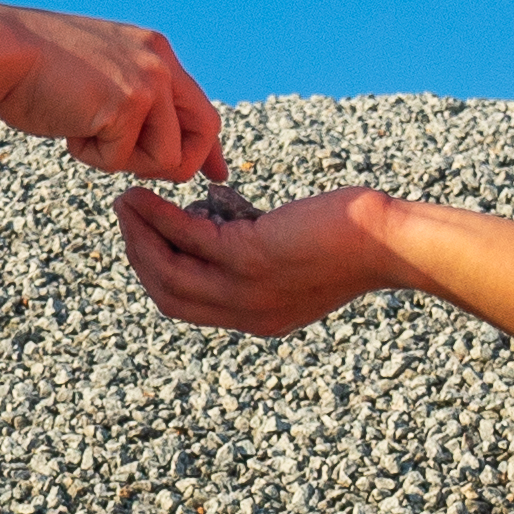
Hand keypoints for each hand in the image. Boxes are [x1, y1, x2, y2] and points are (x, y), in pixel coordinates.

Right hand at [0, 7, 224, 184]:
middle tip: (135, 165)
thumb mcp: (98, 76)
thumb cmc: (32, 71)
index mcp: (154, 51)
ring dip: (121, 159)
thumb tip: (153, 146)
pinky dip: (90, 156)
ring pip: (165, 158)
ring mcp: (148, 81)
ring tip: (84, 129)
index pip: (200, 106)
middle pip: (204, 132)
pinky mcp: (128, 103)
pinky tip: (67, 125)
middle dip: (177, 165)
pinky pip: (121, 161)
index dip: (209, 147)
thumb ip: (131, 100)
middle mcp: (160, 62)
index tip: (215, 174)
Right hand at [114, 182, 412, 338]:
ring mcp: (247, 290)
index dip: (156, 274)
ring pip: (169, 270)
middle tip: (125, 218)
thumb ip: (259, 252)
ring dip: (139, 235)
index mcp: (257, 318)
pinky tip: (145, 196)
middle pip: (169, 294)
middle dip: (138, 256)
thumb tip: (225, 219)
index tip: (142, 240)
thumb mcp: (297, 256)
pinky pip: (189, 238)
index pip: (188, 305)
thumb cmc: (353, 240)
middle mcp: (247, 313)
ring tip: (125, 201)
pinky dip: (159, 216)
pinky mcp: (251, 259)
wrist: (388, 243)